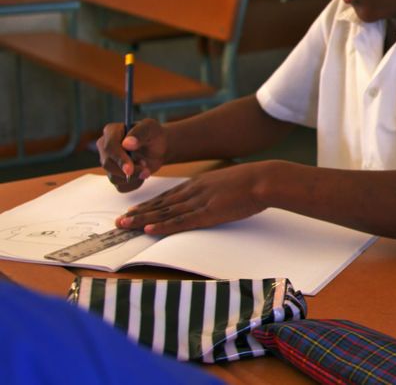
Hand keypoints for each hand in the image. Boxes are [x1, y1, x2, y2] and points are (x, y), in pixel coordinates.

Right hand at [96, 119, 167, 192]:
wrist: (159, 147)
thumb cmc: (153, 134)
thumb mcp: (150, 128)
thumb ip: (139, 133)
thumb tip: (126, 144)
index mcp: (111, 132)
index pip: (109, 147)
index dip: (119, 159)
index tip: (130, 169)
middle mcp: (105, 147)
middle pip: (107, 164)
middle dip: (129, 170)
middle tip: (145, 168)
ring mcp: (109, 162)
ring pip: (113, 178)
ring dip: (134, 177)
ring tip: (146, 168)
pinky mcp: (115, 175)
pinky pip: (121, 187)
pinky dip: (135, 184)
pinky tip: (142, 175)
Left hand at [115, 162, 271, 235]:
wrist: (263, 179)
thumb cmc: (252, 181)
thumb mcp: (229, 182)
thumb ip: (216, 190)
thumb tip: (214, 197)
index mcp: (199, 183)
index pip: (168, 196)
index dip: (150, 204)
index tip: (135, 210)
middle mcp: (194, 191)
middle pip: (161, 204)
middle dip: (139, 212)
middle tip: (120, 220)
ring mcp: (199, 202)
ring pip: (164, 212)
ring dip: (143, 219)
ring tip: (125, 225)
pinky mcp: (207, 213)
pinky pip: (180, 221)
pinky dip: (163, 226)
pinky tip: (149, 229)